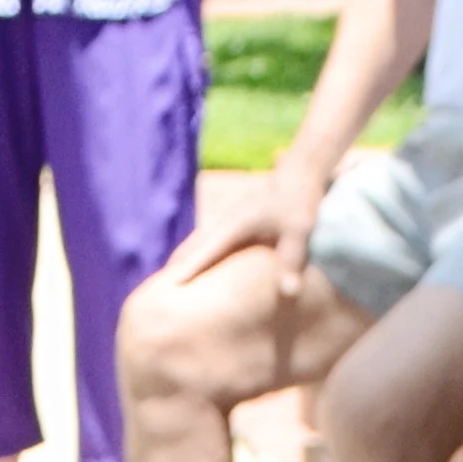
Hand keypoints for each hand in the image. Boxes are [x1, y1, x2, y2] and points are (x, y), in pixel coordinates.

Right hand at [168, 148, 329, 304]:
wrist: (303, 169)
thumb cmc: (302, 199)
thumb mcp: (299, 230)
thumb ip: (291, 260)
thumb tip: (289, 292)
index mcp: (237, 223)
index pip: (207, 250)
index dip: (189, 268)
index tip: (170, 285)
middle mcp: (228, 219)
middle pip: (195, 243)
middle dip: (178, 262)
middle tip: (160, 285)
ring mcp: (231, 215)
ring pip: (201, 237)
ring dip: (186, 254)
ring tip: (173, 273)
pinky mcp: (238, 215)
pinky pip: (211, 235)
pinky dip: (200, 247)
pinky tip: (200, 255)